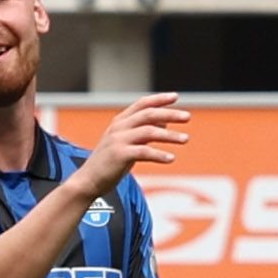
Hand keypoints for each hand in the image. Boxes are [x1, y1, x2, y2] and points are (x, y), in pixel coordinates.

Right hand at [67, 90, 192, 186]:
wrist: (89, 180)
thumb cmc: (111, 161)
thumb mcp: (127, 142)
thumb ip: (144, 130)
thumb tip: (165, 121)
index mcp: (120, 122)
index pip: (141, 104)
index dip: (158, 99)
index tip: (175, 96)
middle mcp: (118, 127)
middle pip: (148, 115)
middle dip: (170, 114)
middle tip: (188, 117)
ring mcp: (118, 140)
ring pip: (149, 132)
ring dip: (169, 135)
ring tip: (185, 139)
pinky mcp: (119, 155)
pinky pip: (144, 152)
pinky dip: (159, 154)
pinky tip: (171, 158)